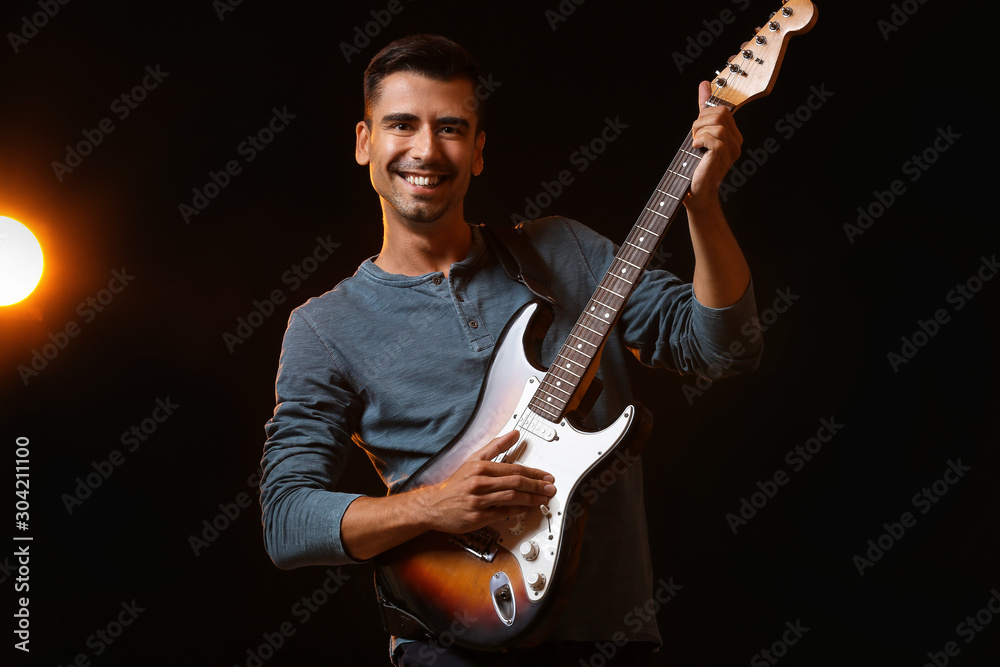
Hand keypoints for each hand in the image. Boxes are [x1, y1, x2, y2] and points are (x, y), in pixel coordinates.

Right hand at [416, 431, 555, 533]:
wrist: (433, 505)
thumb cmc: (455, 484)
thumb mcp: (473, 459)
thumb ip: (495, 446)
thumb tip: (514, 434)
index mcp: (480, 467)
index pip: (514, 468)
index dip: (534, 473)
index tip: (546, 476)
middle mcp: (479, 482)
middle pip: (515, 482)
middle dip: (536, 485)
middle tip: (549, 488)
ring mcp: (478, 500)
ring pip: (511, 497)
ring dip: (531, 499)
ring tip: (542, 499)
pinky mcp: (477, 516)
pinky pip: (502, 513)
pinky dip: (516, 511)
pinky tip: (526, 509)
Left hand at [687, 80, 742, 209]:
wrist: (695, 193)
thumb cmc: (696, 166)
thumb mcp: (699, 132)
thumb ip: (704, 110)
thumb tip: (705, 85)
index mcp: (733, 136)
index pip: (724, 109)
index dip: (710, 107)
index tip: (704, 104)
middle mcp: (736, 143)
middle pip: (721, 112)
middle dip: (701, 120)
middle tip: (694, 136)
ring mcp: (731, 150)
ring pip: (718, 122)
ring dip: (699, 130)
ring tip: (695, 143)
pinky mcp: (723, 155)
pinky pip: (714, 135)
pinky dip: (701, 139)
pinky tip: (696, 148)